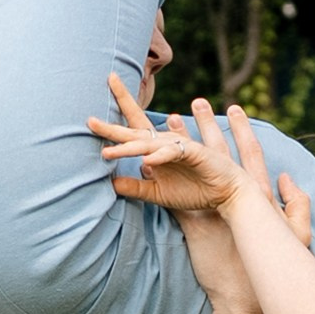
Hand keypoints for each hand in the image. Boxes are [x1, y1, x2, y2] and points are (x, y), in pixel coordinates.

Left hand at [89, 82, 247, 212]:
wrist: (226, 195)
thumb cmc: (194, 191)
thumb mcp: (158, 193)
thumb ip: (136, 187)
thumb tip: (111, 185)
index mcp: (155, 150)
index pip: (130, 133)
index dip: (112, 124)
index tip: (90, 118)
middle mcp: (164, 144)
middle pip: (134, 130)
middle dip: (112, 126)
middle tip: (89, 120)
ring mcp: (178, 147)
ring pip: (148, 144)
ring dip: (128, 147)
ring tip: (107, 152)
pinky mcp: (194, 153)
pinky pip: (173, 153)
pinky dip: (160, 156)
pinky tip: (146, 161)